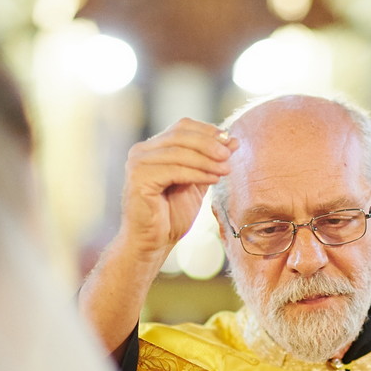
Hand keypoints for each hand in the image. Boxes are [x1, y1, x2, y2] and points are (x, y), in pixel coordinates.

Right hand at [119, 118, 238, 262]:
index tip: (229, 141)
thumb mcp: (196, 183)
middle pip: (180, 135)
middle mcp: (141, 151)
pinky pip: (174, 170)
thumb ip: (210, 162)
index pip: (182, 126)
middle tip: (229, 154)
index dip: (207, 131)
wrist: (153, 243)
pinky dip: (197, 173)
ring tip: (226, 169)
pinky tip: (214, 179)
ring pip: (179, 153)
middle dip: (209, 144)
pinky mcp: (139, 179)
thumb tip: (232, 140)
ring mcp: (137, 164)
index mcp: (152, 148)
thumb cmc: (171, 216)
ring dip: (207, 160)